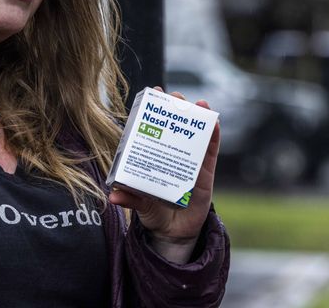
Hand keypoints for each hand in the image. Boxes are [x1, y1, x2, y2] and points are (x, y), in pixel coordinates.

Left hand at [108, 87, 220, 263]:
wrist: (175, 233)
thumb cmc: (154, 213)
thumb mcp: (140, 206)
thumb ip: (131, 199)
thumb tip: (114, 196)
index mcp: (153, 157)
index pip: (153, 129)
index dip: (154, 110)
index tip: (152, 93)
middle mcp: (171, 155)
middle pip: (175, 127)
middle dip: (177, 109)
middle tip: (177, 96)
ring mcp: (189, 162)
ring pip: (195, 135)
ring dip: (199, 117)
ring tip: (199, 105)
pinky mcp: (205, 173)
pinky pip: (210, 152)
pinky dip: (213, 137)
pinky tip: (214, 125)